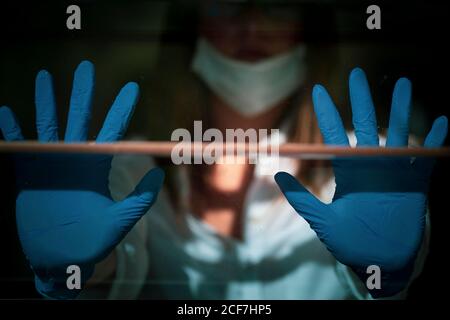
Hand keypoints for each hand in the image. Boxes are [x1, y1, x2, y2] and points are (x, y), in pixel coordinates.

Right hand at [0, 61, 163, 298]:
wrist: (61, 260)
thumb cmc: (93, 243)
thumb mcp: (120, 221)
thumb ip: (139, 199)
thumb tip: (159, 173)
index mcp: (97, 167)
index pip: (112, 131)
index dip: (121, 109)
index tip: (132, 86)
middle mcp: (76, 161)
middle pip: (79, 118)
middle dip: (82, 93)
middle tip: (87, 66)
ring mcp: (52, 166)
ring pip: (48, 126)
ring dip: (45, 101)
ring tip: (44, 75)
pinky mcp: (30, 176)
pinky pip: (20, 148)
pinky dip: (12, 133)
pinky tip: (5, 113)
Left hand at [275, 68, 446, 297]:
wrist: (378, 262)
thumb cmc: (348, 242)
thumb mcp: (321, 221)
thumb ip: (302, 199)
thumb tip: (277, 176)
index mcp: (347, 171)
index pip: (334, 135)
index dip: (326, 113)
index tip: (318, 90)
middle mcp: (369, 166)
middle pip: (366, 125)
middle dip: (362, 100)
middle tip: (357, 74)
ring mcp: (393, 173)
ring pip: (398, 134)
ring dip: (401, 110)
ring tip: (402, 84)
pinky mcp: (415, 185)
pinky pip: (426, 159)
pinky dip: (435, 142)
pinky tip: (442, 123)